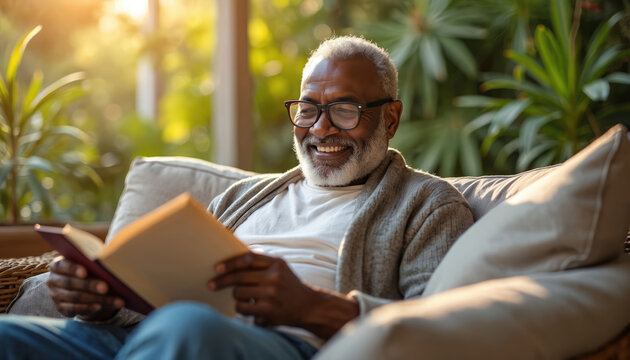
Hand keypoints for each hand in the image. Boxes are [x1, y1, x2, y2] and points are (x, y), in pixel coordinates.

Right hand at [46, 256, 123, 320]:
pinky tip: (100, 306)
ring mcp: (56, 295)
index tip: (85, 272)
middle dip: (89, 285)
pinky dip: (88, 308)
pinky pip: (74, 309)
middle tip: (105, 287)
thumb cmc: (86, 272)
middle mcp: (54, 280)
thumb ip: (93, 265)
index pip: (63, 265)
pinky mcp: (61, 308)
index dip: (73, 269)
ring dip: (96, 299)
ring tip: (113, 299)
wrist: (79, 288)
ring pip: (76, 297)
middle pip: (71, 283)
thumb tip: (111, 265)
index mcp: (58, 265)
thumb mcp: (87, 266)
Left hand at [208, 252, 358, 338]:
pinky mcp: (269, 312)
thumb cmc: (288, 285)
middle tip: (211, 284)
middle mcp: (275, 278)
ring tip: (243, 297)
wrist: (310, 306)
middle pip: (239, 278)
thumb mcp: (280, 268)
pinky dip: (242, 309)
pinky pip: (243, 309)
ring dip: (236, 296)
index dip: (230, 263)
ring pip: (238, 294)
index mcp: (277, 263)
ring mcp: (272, 296)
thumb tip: (234, 250)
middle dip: (222, 281)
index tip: (217, 268)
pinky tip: (250, 308)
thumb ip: (261, 261)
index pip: (248, 259)